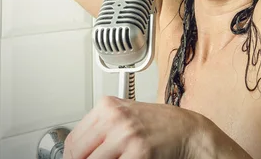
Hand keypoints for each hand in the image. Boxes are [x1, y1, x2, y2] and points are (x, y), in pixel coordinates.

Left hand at [64, 96, 201, 158]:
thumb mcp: (126, 118)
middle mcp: (115, 118)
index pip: (72, 140)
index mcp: (108, 106)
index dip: (72, 158)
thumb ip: (101, 131)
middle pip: (76, 154)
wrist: (188, 131)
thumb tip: (76, 153)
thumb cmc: (159, 125)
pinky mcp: (139, 153)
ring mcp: (126, 135)